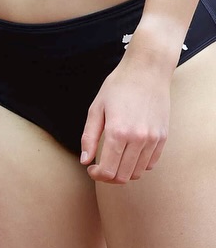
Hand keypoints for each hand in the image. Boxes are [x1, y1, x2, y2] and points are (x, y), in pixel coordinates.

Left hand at [80, 49, 170, 183]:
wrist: (147, 71)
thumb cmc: (118, 87)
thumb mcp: (96, 109)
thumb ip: (89, 137)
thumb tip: (85, 161)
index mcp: (118, 132)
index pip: (108, 171)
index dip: (97, 175)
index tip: (92, 168)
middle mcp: (138, 139)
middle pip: (123, 176)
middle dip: (108, 177)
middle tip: (101, 167)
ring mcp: (153, 139)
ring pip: (138, 172)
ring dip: (124, 172)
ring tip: (115, 160)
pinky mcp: (163, 136)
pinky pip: (151, 163)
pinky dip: (139, 165)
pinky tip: (129, 154)